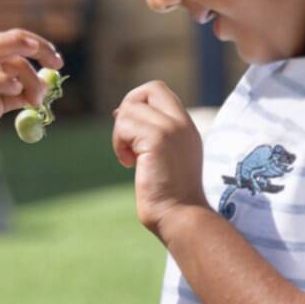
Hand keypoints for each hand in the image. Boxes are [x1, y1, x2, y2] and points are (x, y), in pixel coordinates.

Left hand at [111, 81, 208, 238]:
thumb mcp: (161, 156)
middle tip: (127, 140)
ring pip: (130, 108)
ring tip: (129, 157)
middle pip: (149, 89)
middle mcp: (182, 123)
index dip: (138, 104)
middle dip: (128, 109)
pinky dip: (119, 144)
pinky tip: (128, 164)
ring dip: (120, 134)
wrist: (179, 215)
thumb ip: (148, 132)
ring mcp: (172, 129)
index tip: (131, 133)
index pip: (159, 91)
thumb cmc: (168, 194)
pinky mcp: (158, 139)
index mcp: (186, 126)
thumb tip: (119, 111)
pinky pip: (124, 126)